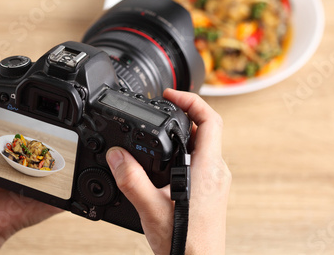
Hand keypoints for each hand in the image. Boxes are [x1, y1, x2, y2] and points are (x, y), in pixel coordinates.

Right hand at [106, 88, 230, 254]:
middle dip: (184, 114)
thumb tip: (117, 155)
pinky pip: (202, 160)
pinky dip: (185, 150)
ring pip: (204, 145)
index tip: (171, 95)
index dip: (192, 101)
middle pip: (207, 129)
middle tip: (162, 109)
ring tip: (161, 131)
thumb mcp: (151, 209)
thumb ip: (131, 180)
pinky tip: (166, 161)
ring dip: (184, 133)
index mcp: (207, 169)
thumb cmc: (185, 245)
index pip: (210, 120)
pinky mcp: (211, 192)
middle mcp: (216, 172)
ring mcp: (216, 182)